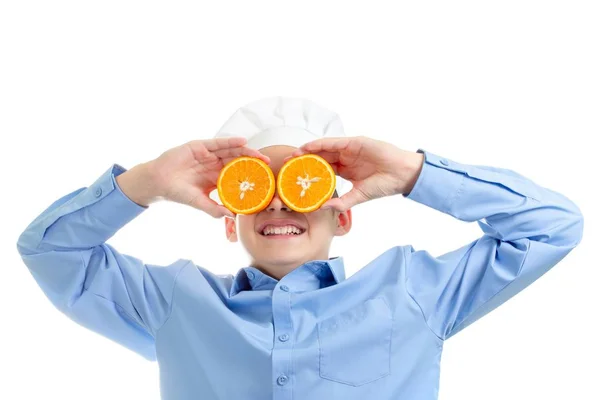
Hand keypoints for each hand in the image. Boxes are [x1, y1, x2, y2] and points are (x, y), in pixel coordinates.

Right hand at [117, 137, 269, 217]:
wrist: (158, 182)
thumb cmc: (178, 193)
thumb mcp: (199, 202)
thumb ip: (214, 209)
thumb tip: (232, 216)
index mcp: (216, 177)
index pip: (237, 174)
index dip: (250, 175)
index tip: (265, 179)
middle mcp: (214, 164)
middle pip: (237, 160)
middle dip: (253, 162)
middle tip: (269, 163)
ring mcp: (208, 154)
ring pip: (230, 151)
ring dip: (246, 151)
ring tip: (259, 154)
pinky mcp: (200, 146)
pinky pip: (217, 143)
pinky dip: (230, 142)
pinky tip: (242, 142)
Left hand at [286, 136, 423, 211]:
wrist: (401, 175)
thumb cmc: (384, 185)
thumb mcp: (358, 196)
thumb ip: (342, 202)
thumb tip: (323, 208)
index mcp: (346, 170)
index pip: (323, 170)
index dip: (309, 173)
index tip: (294, 177)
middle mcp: (346, 159)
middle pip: (320, 158)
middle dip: (303, 161)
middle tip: (286, 165)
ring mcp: (350, 150)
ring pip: (324, 149)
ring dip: (308, 151)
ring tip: (293, 155)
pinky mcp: (355, 142)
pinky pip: (333, 143)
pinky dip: (320, 144)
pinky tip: (308, 147)